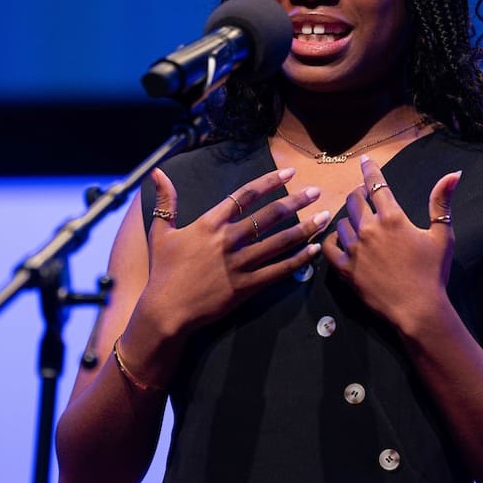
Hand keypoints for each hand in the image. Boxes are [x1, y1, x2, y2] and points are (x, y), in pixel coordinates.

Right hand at [138, 166, 329, 335]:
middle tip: (316, 191)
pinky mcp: (246, 287)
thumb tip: (157, 172)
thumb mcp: (160, 232)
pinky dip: (298, 260)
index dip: (269, 182)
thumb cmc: (163, 270)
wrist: (166, 310)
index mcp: (210, 223)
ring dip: (305, 228)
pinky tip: (314, 251)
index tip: (289, 173)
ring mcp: (239, 264)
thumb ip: (165, 201)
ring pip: (279, 242)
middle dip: (296, 202)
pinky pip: (278, 271)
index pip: (245, 195)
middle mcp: (228, 240)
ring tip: (325, 218)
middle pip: (269, 215)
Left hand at [320, 155, 461, 333]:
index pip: (376, 184)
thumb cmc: (433, 272)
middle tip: (362, 194)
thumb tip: (453, 174)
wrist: (418, 310)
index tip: (364, 160)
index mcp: (392, 218)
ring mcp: (354, 249)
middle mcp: (369, 229)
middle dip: (357, 193)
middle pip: (354, 200)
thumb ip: (441, 202)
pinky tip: (339, 239)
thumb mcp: (443, 235)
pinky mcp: (344, 268)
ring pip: (341, 222)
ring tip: (356, 222)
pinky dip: (331, 239)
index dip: (369, 170)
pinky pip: (328, 246)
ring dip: (348, 218)